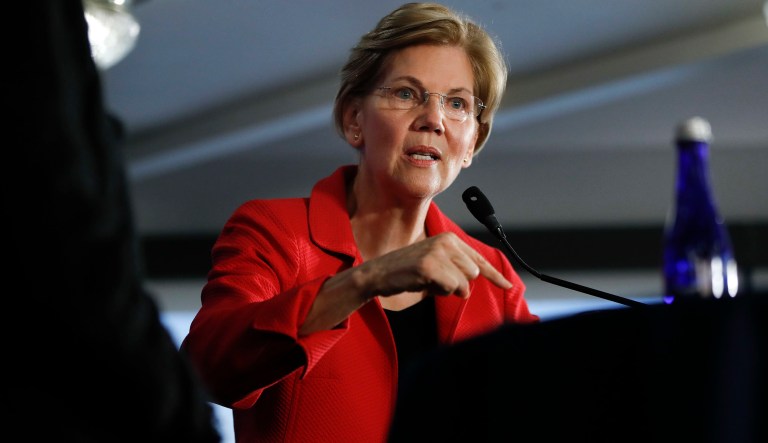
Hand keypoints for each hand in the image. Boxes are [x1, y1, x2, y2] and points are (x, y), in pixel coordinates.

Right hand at [361, 232, 511, 299]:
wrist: (379, 273)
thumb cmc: (408, 271)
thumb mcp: (435, 264)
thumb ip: (456, 269)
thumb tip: (471, 286)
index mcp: (448, 238)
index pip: (478, 259)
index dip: (494, 274)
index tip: (508, 284)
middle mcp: (446, 241)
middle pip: (472, 274)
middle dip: (458, 284)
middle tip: (435, 280)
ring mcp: (438, 253)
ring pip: (463, 283)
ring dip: (447, 289)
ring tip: (428, 281)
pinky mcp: (430, 266)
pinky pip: (450, 288)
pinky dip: (438, 292)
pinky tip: (423, 283)